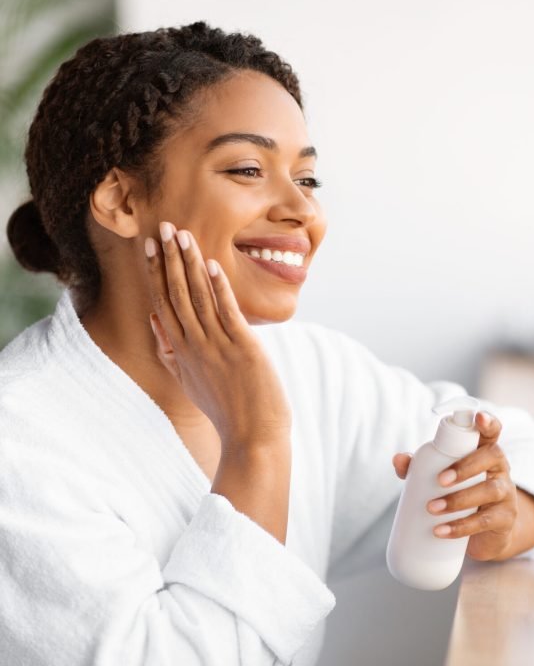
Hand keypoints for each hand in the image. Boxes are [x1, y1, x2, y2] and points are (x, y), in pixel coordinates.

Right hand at [144, 221, 290, 447]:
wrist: (253, 438)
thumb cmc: (227, 410)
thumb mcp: (190, 382)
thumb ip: (171, 353)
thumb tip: (157, 325)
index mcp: (181, 352)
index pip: (162, 304)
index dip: (156, 274)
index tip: (149, 247)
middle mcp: (194, 346)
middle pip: (175, 295)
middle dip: (168, 260)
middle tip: (162, 227)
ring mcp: (216, 347)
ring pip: (197, 298)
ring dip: (188, 265)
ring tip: (182, 235)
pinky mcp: (241, 349)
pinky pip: (226, 312)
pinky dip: (218, 288)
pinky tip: (211, 265)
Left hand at [392, 411, 519, 560]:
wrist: (484, 534)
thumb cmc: (459, 494)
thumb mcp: (439, 477)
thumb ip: (419, 466)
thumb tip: (398, 459)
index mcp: (484, 452)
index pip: (492, 431)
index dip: (489, 422)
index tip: (478, 417)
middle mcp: (500, 468)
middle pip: (493, 456)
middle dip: (466, 466)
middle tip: (440, 480)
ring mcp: (506, 494)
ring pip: (491, 490)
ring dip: (459, 499)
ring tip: (432, 508)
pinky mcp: (505, 520)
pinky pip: (486, 521)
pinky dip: (461, 527)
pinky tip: (441, 531)